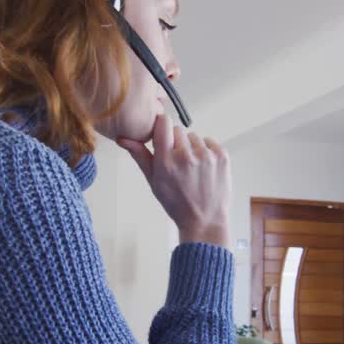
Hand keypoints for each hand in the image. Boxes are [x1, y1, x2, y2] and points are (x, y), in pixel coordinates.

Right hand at [118, 114, 230, 246]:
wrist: (205, 220)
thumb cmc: (177, 203)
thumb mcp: (153, 181)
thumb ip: (140, 156)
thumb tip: (123, 138)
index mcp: (166, 161)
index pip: (163, 122)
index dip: (161, 126)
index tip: (161, 135)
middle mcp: (186, 156)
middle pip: (178, 130)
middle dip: (176, 142)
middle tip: (178, 163)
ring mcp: (206, 155)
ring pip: (194, 137)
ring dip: (192, 147)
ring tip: (192, 168)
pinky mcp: (221, 156)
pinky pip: (209, 142)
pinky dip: (206, 151)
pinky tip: (204, 168)